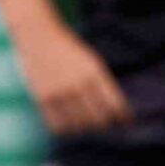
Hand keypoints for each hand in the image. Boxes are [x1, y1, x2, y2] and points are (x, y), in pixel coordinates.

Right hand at [12, 20, 132, 136]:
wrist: (39, 36)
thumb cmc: (69, 50)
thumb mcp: (91, 61)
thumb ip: (102, 83)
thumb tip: (114, 112)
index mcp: (94, 72)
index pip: (115, 104)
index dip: (122, 116)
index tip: (125, 121)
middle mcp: (78, 83)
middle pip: (98, 119)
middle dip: (104, 124)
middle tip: (103, 124)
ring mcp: (60, 92)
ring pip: (79, 125)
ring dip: (84, 127)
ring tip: (84, 124)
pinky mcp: (43, 98)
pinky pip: (58, 125)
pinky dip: (65, 129)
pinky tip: (67, 124)